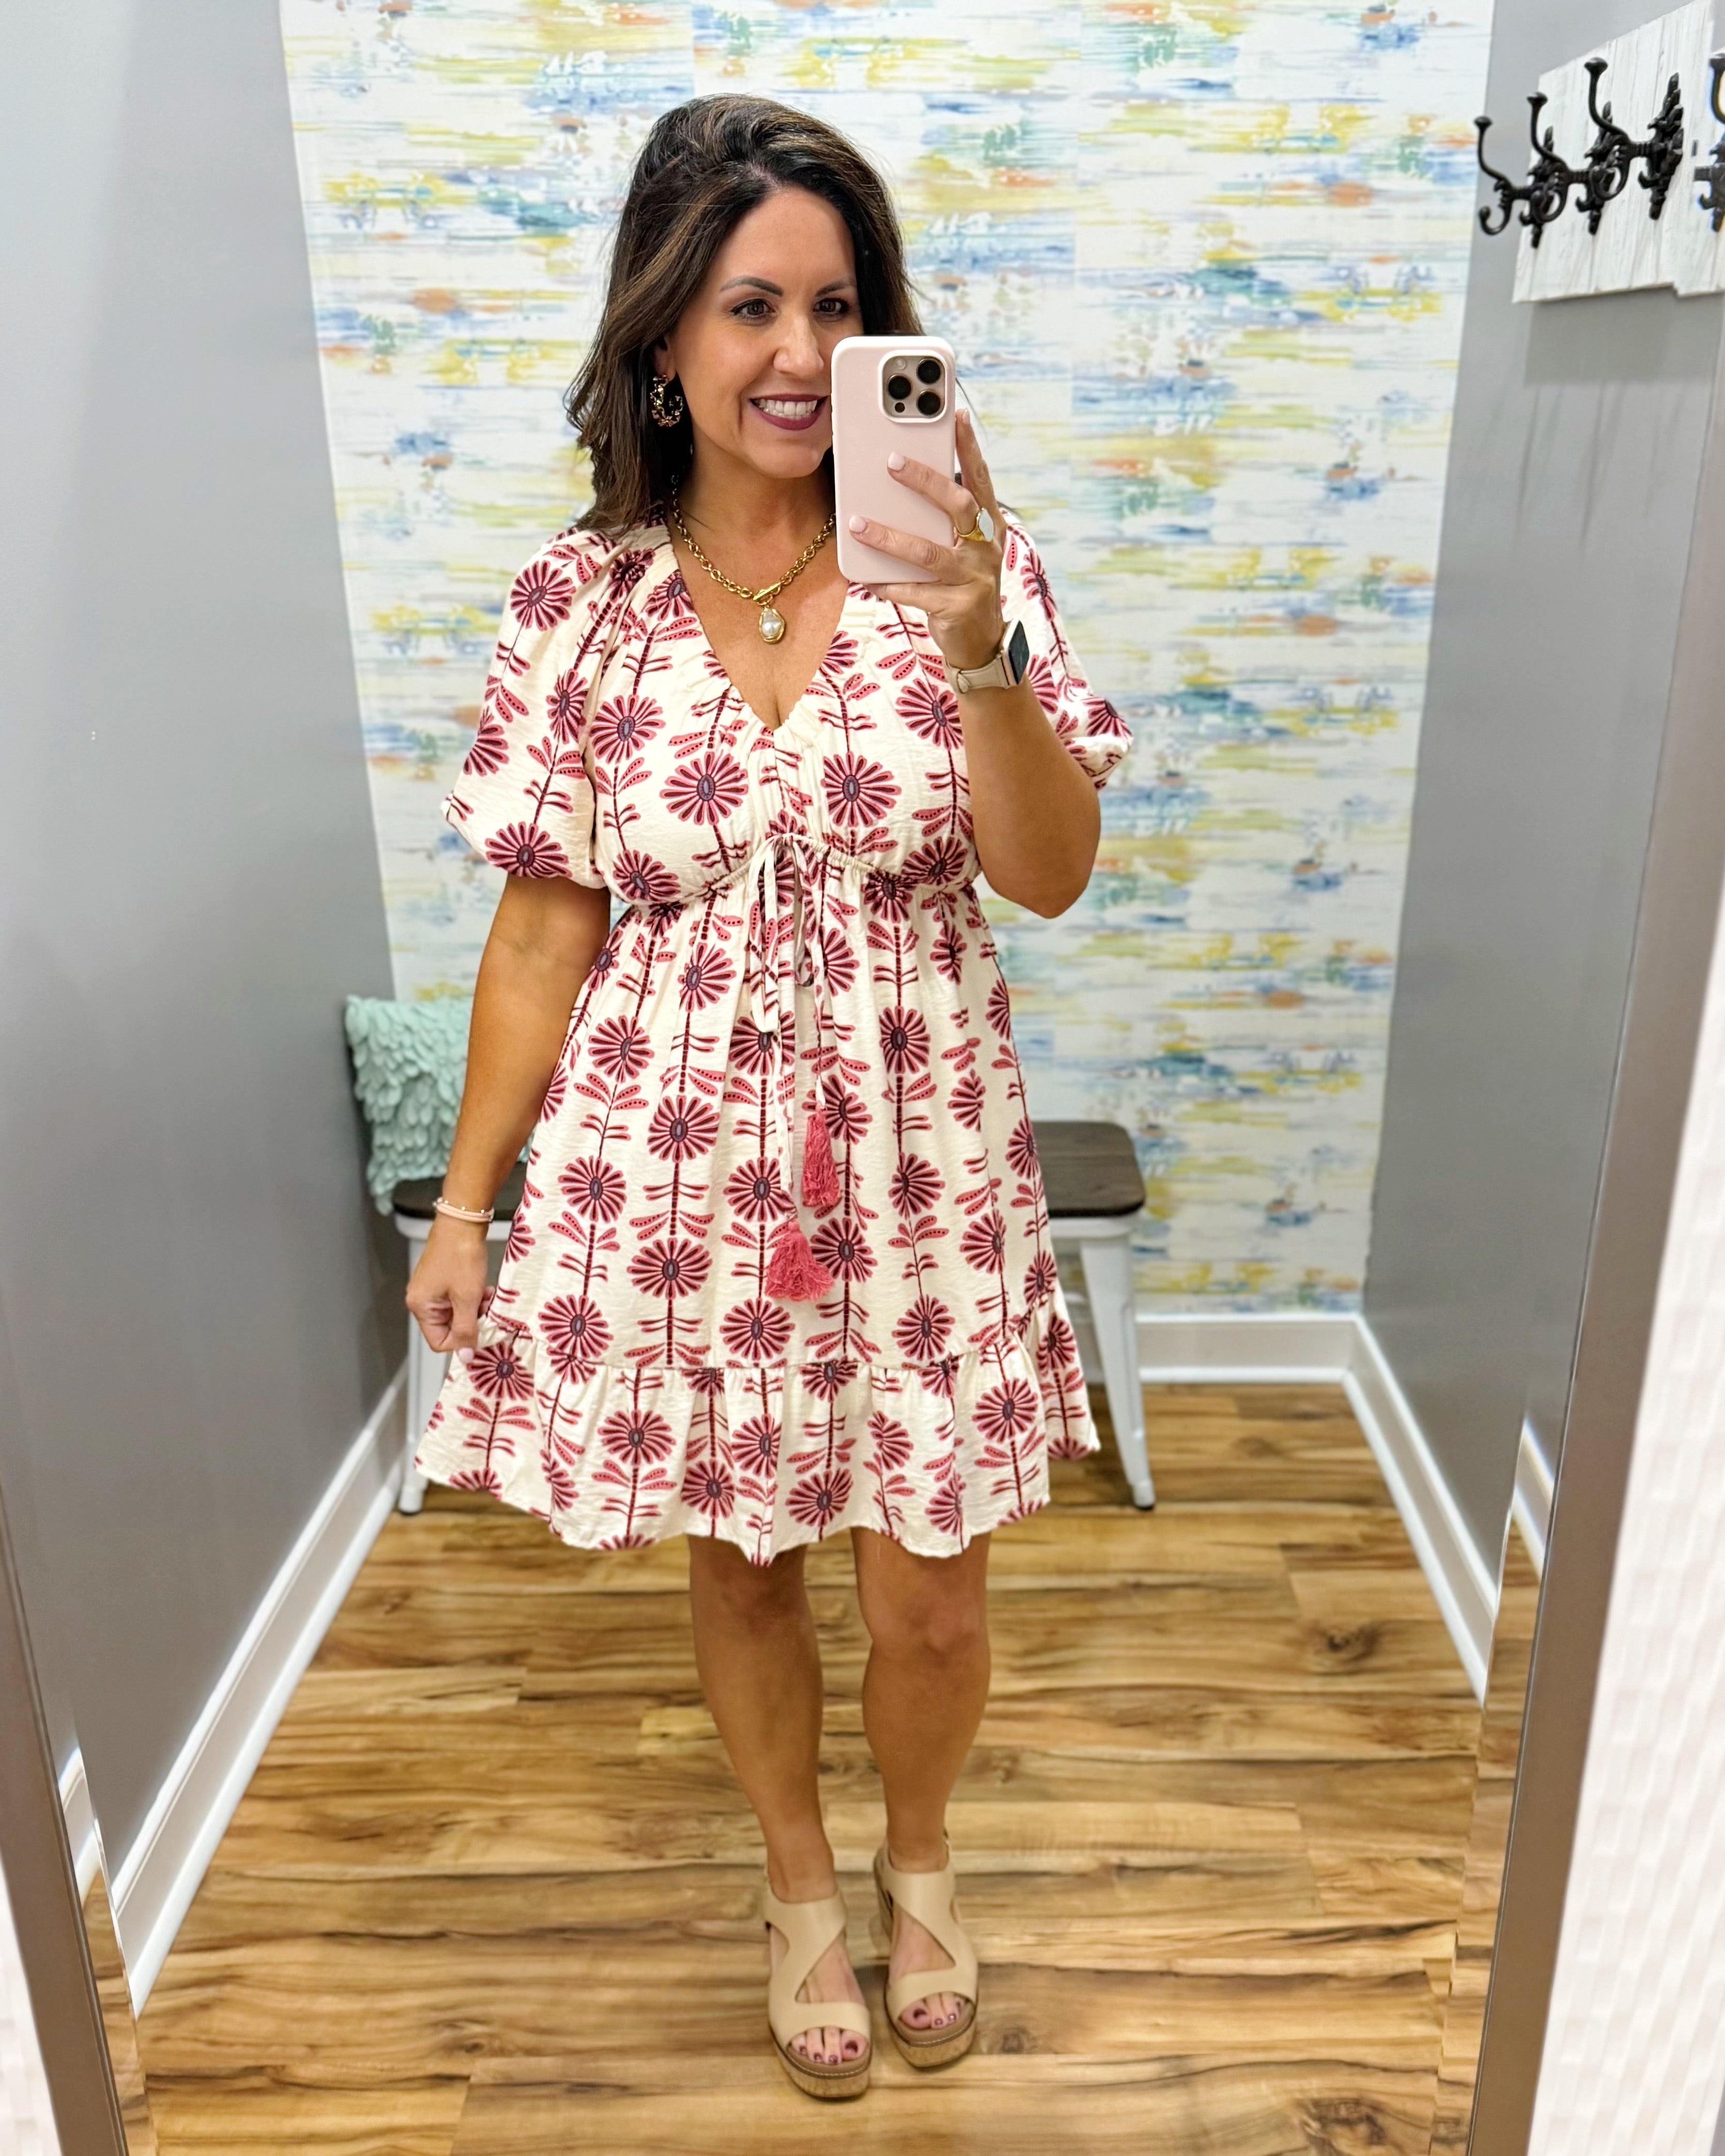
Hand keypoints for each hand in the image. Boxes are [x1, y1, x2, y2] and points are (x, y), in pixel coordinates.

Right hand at [406, 1215, 493, 1362]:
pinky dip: (471, 1297)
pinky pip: (456, 1298)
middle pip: (447, 1328)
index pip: (439, 1342)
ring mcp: (430, 1288)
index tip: (482, 1330)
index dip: (463, 1341)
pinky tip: (483, 1288)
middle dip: (470, 1322)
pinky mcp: (441, 1278)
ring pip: (455, 1313)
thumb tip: (465, 1358)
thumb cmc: (461, 1256)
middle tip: (487, 1310)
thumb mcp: (467, 1298)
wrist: (463, 1221)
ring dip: (473, 1309)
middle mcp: (421, 1299)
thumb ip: (466, 1330)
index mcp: (420, 1306)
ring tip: (487, 1296)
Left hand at [847, 406, 1004, 670]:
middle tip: (891, 460)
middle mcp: (987, 548)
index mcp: (989, 526)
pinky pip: (915, 592)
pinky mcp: (957, 608)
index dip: (970, 447)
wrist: (979, 641)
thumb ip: (940, 518)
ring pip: (929, 552)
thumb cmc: (961, 582)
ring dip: (890, 537)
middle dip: (925, 481)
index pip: (980, 478)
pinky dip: (887, 583)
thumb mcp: (959, 545)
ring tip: (856, 523)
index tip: (956, 415)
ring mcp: (974, 579)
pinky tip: (864, 576)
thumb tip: (897, 481)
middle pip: (958, 506)